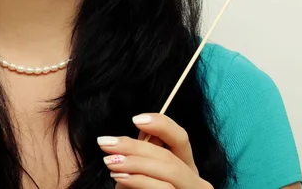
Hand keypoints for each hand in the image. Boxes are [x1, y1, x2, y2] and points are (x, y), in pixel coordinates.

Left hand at [97, 113, 212, 187]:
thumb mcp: (141, 178)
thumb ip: (139, 160)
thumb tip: (120, 141)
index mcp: (186, 168)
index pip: (180, 137)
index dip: (161, 124)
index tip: (135, 119)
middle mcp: (196, 182)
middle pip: (168, 156)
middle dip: (133, 147)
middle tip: (105, 144)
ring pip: (168, 172)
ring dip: (135, 164)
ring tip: (110, 162)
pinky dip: (140, 182)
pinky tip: (121, 180)